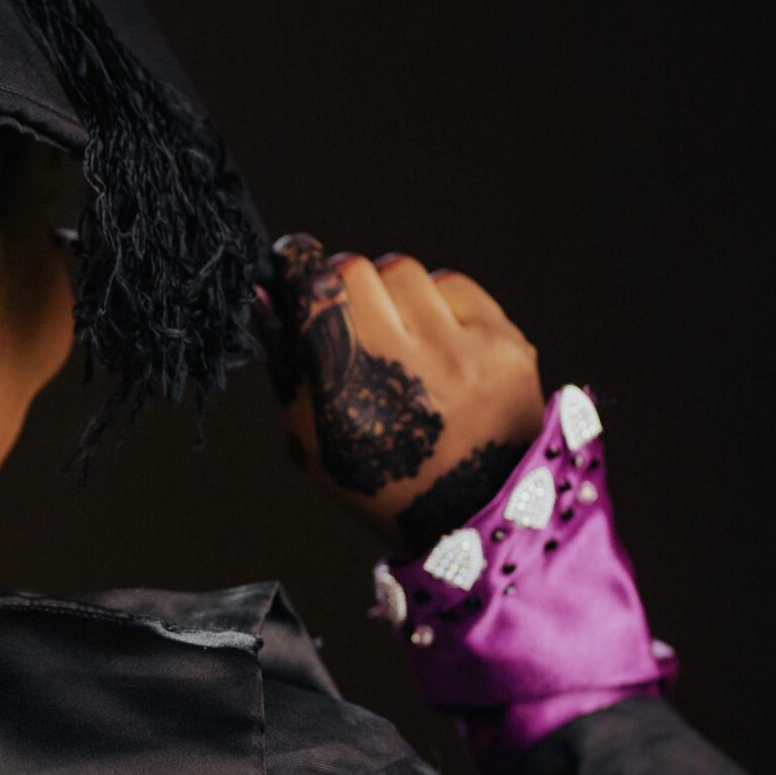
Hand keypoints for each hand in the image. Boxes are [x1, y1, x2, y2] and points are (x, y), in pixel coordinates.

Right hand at [256, 234, 545, 552]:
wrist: (475, 515)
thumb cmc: (383, 479)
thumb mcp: (313, 438)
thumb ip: (286, 364)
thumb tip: (269, 293)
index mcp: (345, 394)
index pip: (314, 288)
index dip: (296, 263)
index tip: (292, 259)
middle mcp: (404, 366)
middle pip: (356, 268)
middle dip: (342, 283)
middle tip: (348, 313)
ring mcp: (463, 351)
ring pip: (405, 270)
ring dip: (391, 293)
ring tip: (397, 336)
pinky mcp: (506, 342)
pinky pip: (454, 283)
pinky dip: (437, 302)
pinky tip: (437, 342)